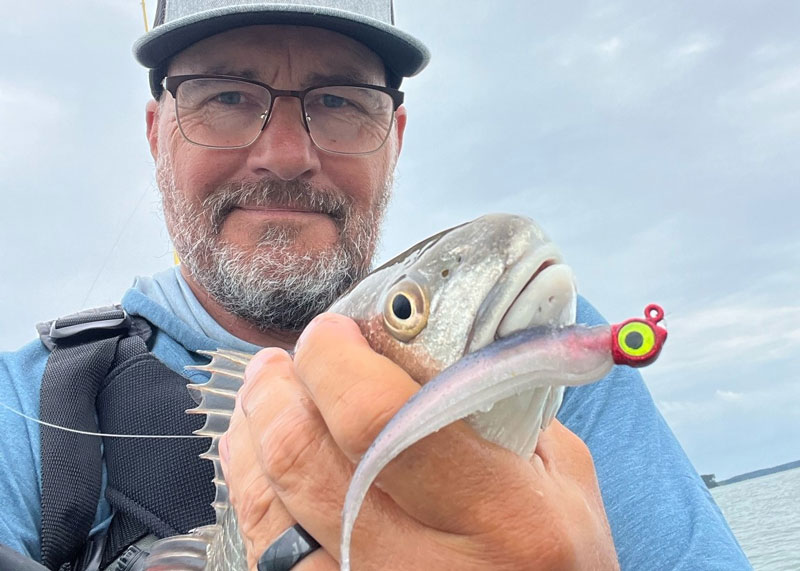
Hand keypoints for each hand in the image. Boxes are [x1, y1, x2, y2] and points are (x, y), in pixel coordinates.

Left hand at [220, 312, 618, 570]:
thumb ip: (497, 407)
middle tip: (283, 360)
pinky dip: (251, 490)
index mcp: (500, 516)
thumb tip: (422, 345)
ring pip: (267, 505)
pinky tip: (258, 460)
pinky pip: (265, 549)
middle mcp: (425, 567)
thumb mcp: (562, 478)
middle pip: (303, 456)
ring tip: (264, 395)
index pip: (378, 417)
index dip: (334, 360)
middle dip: (276, 389)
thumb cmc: (558, 562)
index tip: (332, 332)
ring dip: (251, 432)